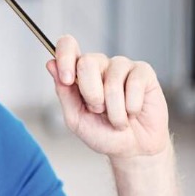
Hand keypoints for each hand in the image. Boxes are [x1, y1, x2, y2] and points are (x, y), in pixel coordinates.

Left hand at [47, 35, 169, 159]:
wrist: (133, 149)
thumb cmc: (104, 134)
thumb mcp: (77, 119)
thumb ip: (64, 93)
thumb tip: (51, 64)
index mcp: (79, 73)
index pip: (68, 45)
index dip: (65, 57)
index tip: (67, 79)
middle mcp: (100, 65)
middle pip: (87, 62)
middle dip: (91, 95)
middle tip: (98, 111)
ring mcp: (122, 66)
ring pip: (112, 79)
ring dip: (114, 109)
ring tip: (119, 119)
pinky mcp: (143, 72)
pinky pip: (134, 83)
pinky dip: (132, 106)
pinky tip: (133, 112)